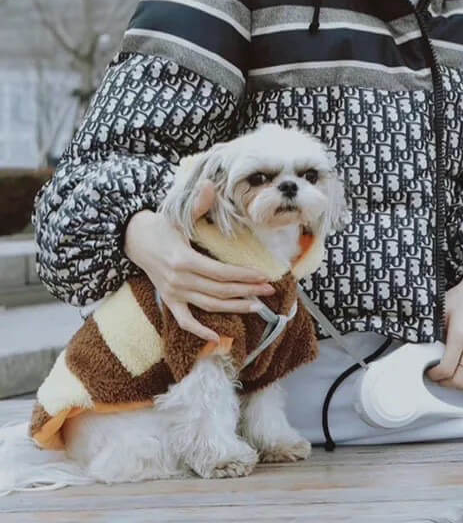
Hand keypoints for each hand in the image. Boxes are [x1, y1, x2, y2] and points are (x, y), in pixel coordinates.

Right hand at [123, 195, 274, 342]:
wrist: (133, 239)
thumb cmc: (160, 226)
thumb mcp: (178, 214)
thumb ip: (197, 204)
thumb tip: (210, 185)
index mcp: (184, 260)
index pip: (220, 272)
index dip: (243, 275)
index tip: (263, 276)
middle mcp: (179, 280)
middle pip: (219, 290)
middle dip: (246, 290)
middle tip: (269, 291)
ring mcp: (173, 293)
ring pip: (208, 305)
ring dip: (233, 307)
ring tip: (257, 306)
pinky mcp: (169, 299)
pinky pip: (184, 321)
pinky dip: (199, 331)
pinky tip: (217, 337)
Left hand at [425, 261, 462, 395]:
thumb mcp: (442, 310)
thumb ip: (434, 331)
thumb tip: (422, 349)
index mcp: (461, 334)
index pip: (446, 368)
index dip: (435, 375)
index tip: (431, 372)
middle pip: (461, 379)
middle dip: (446, 383)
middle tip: (440, 378)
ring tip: (455, 384)